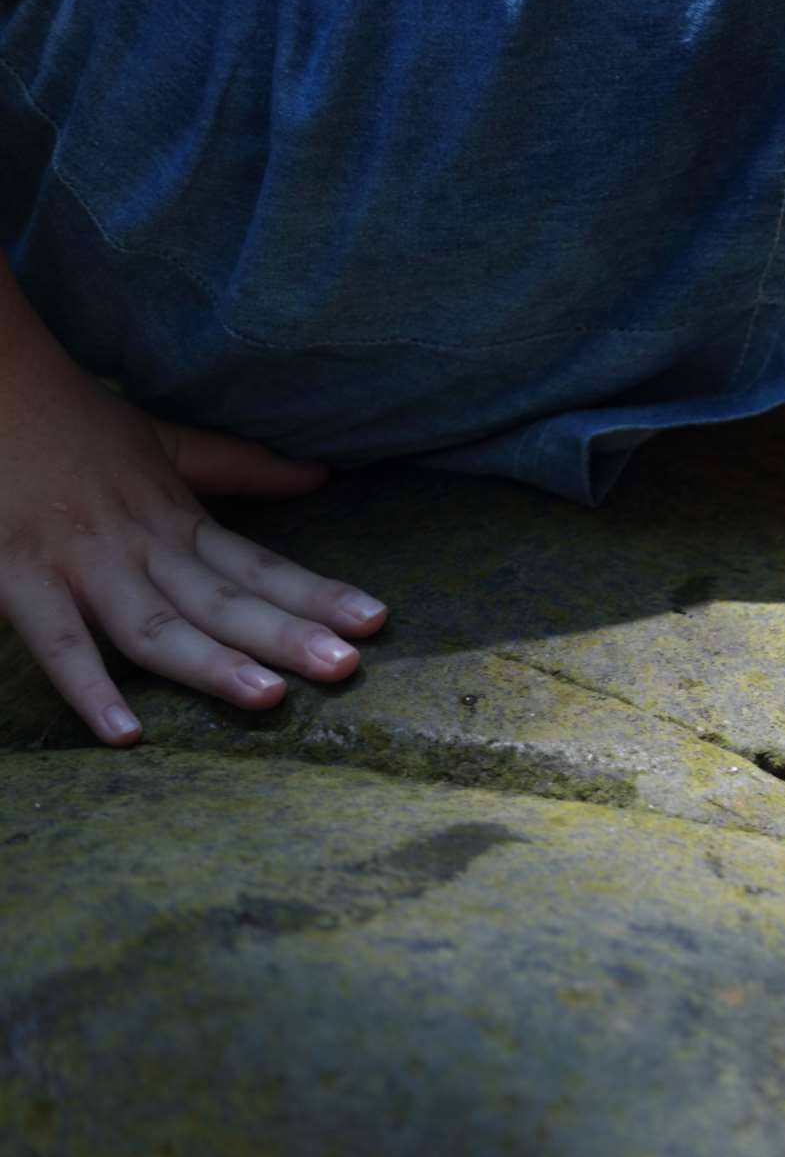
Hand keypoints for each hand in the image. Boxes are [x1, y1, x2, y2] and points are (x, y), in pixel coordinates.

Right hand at [0, 363, 385, 745]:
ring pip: (154, 626)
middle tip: (346, 666)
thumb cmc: (72, 424)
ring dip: (210, 663)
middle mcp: (139, 547)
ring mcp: (80, 566)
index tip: (376, 620)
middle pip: (222, 602)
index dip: (318, 594)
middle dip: (285, 635)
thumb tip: (321, 475)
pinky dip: (88, 687)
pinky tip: (126, 732)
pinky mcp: (17, 580)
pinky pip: (58, 642)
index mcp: (177, 520)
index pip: (260, 565)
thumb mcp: (165, 442)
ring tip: (268, 698)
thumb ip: (242, 466)